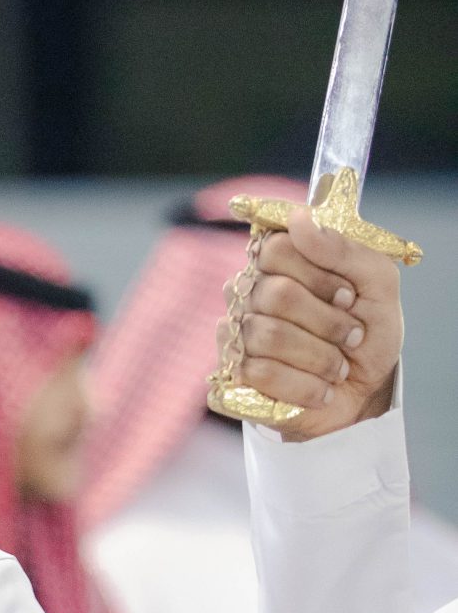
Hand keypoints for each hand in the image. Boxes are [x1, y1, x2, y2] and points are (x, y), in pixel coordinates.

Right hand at [217, 204, 403, 440]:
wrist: (365, 393)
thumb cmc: (369, 333)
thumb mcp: (377, 284)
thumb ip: (344, 249)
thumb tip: (299, 219)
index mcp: (281, 263)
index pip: (276, 249)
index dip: (319, 275)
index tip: (349, 297)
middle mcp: (250, 293)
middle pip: (276, 295)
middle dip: (327, 322)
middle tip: (352, 335)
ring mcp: (237, 335)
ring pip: (270, 337)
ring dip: (321, 357)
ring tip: (339, 367)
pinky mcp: (235, 376)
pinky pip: (262, 374)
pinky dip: (306, 386)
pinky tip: (321, 390)